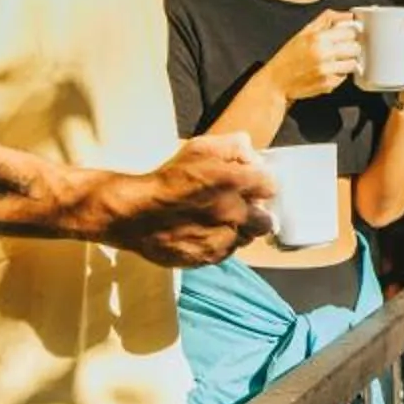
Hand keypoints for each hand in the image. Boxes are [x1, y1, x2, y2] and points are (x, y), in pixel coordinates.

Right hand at [105, 132, 275, 266]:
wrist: (133, 213)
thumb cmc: (166, 177)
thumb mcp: (198, 148)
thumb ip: (230, 146)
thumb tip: (250, 150)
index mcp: (234, 183)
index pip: (270, 186)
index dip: (260, 184)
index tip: (250, 184)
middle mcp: (234, 214)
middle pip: (265, 220)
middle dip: (256, 213)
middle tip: (238, 206)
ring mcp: (222, 240)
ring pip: (245, 239)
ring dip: (238, 230)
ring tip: (217, 220)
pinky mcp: (208, 258)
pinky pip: (225, 252)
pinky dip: (220, 243)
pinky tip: (203, 232)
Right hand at [262, 10, 361, 102]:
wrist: (277, 82)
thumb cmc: (289, 57)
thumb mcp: (304, 32)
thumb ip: (327, 19)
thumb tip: (348, 15)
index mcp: (317, 38)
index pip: (350, 31)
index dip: (349, 33)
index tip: (345, 35)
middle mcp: (323, 54)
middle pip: (355, 48)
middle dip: (350, 47)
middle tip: (340, 49)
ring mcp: (327, 71)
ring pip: (353, 63)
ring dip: (346, 62)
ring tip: (333, 61)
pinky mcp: (328, 85)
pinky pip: (345, 77)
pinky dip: (338, 74)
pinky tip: (327, 71)